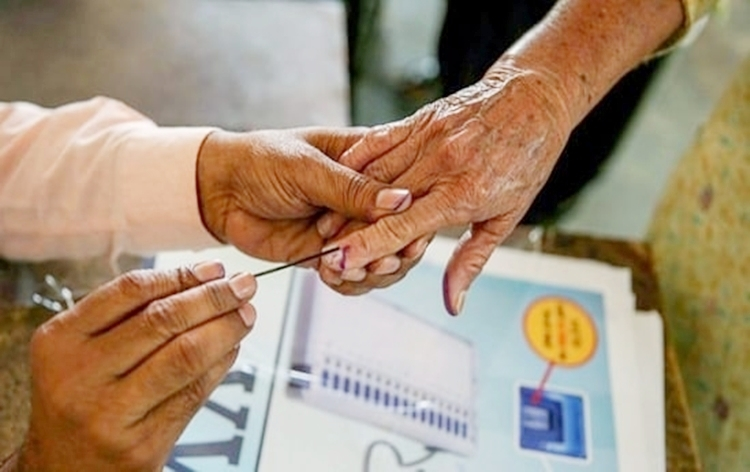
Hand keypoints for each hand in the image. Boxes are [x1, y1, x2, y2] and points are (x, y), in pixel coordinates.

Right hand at [8, 262, 255, 471]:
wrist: (63, 467)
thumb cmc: (80, 397)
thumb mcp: (82, 349)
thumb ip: (130, 316)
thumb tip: (204, 280)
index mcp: (61, 340)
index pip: (130, 291)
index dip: (181, 275)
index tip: (213, 269)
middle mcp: (80, 376)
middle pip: (163, 320)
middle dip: (213, 297)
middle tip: (242, 286)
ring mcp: (110, 413)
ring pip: (185, 355)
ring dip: (226, 329)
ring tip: (245, 315)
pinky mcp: (141, 444)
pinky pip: (194, 393)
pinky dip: (221, 364)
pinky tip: (232, 349)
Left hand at [196, 128, 411, 264]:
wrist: (218, 190)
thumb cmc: (260, 161)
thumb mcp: (307, 168)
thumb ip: (351, 188)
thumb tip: (401, 200)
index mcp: (370, 161)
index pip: (408, 190)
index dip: (413, 216)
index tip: (409, 235)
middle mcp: (365, 197)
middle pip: (401, 231)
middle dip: (393, 250)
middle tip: (380, 261)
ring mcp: (348, 227)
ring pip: (381, 258)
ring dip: (371, 270)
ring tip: (351, 269)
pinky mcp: (329, 253)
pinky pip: (353, 275)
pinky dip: (348, 281)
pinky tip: (333, 275)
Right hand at [318, 63, 572, 313]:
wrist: (535, 97)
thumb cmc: (525, 160)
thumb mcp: (507, 217)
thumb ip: (471, 260)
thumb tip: (453, 303)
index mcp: (463, 193)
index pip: (404, 226)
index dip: (368, 246)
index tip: (340, 261)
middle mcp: (441, 164)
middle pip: (379, 203)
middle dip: (347, 229)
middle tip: (321, 251)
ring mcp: (428, 138)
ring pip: (374, 172)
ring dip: (345, 199)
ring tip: (323, 223)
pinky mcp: (420, 119)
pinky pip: (379, 140)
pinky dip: (357, 160)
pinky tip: (339, 176)